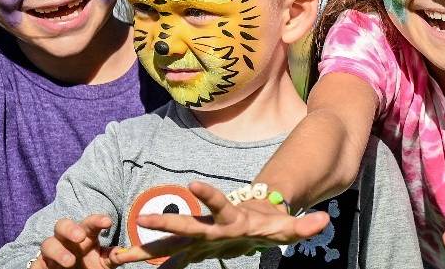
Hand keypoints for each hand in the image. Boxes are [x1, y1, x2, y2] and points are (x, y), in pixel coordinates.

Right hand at [37, 214, 117, 268]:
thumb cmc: (91, 266)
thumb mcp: (104, 263)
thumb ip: (113, 257)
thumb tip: (123, 252)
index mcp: (85, 236)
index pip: (90, 223)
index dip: (97, 220)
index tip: (108, 222)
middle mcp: (66, 240)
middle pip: (62, 225)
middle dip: (70, 228)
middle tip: (80, 237)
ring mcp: (52, 252)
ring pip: (47, 243)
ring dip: (57, 250)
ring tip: (70, 261)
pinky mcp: (40, 265)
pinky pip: (36, 263)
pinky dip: (39, 265)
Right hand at [108, 181, 329, 268]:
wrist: (256, 221)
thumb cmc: (270, 224)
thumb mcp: (289, 228)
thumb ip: (305, 225)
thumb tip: (325, 221)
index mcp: (231, 219)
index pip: (220, 204)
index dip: (209, 196)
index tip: (194, 184)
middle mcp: (210, 226)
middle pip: (187, 224)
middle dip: (167, 222)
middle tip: (143, 218)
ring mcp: (200, 238)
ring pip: (171, 243)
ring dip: (148, 247)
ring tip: (119, 254)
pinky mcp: (195, 250)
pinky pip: (171, 260)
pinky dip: (153, 264)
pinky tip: (124, 267)